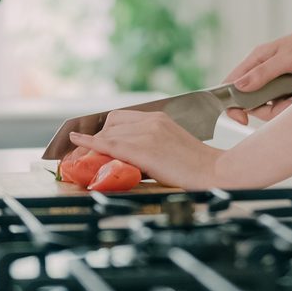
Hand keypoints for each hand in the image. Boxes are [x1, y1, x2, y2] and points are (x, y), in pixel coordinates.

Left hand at [70, 110, 221, 190]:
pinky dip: (90, 142)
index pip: (121, 118)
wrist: (214, 173)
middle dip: (97, 137)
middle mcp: (152, 120)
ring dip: (93, 145)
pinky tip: (77, 141)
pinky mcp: (144, 149)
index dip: (104, 130)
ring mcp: (148, 133)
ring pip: (109, 134)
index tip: (93, 139)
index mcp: (159, 118)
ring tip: (82, 157)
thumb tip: (125, 157)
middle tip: (86, 151)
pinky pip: (109, 143)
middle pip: (111, 123)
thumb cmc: (195, 167)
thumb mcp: (171, 146)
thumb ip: (149, 145)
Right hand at [224, 14, 291, 124]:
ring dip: (290, 104)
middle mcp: (264, 72)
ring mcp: (279, 81)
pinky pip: (289, 105)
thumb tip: (237, 87)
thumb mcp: (287, 59)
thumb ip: (262, 73)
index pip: (232, 85)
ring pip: (274, 106)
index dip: (233, 104)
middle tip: (290, 101)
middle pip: (255, 103)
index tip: (242, 119)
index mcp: (257, 60)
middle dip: (272, 108)